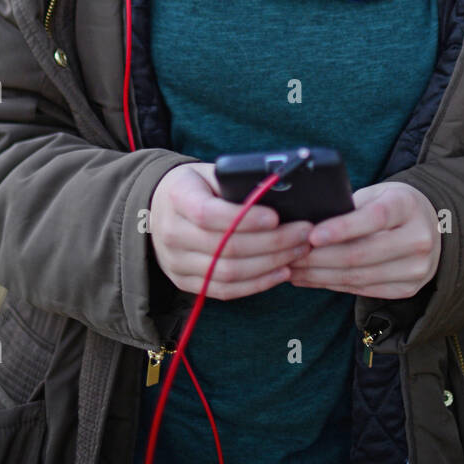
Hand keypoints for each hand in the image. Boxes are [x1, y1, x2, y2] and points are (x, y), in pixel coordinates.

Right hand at [148, 162, 313, 299]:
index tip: (276, 217)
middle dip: (272, 242)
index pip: (208, 213)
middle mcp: (171, 233)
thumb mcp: (211, 173)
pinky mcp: (184, 281)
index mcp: (177, 198)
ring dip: (270, 264)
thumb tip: (281, 192)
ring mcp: (175, 262)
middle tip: (303, 233)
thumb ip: (238, 182)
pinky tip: (281, 272)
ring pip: (228, 272)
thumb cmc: (197, 186)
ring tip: (298, 251)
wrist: (160, 206)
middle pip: (225, 247)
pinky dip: (257, 284)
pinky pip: (224, 290)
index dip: (245, 218)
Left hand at [288, 182, 441, 298]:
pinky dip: (334, 285)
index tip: (312, 235)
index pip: (374, 218)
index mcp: (407, 206)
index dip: (341, 229)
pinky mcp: (407, 288)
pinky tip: (313, 279)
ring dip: (321, 275)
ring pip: (359, 277)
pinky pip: (363, 290)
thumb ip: (350, 206)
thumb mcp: (377, 194)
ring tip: (294, 270)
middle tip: (291, 255)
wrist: (430, 226)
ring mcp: (415, 268)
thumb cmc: (392, 205)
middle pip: (362, 253)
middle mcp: (417, 238)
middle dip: (320, 257)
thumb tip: (307, 224)